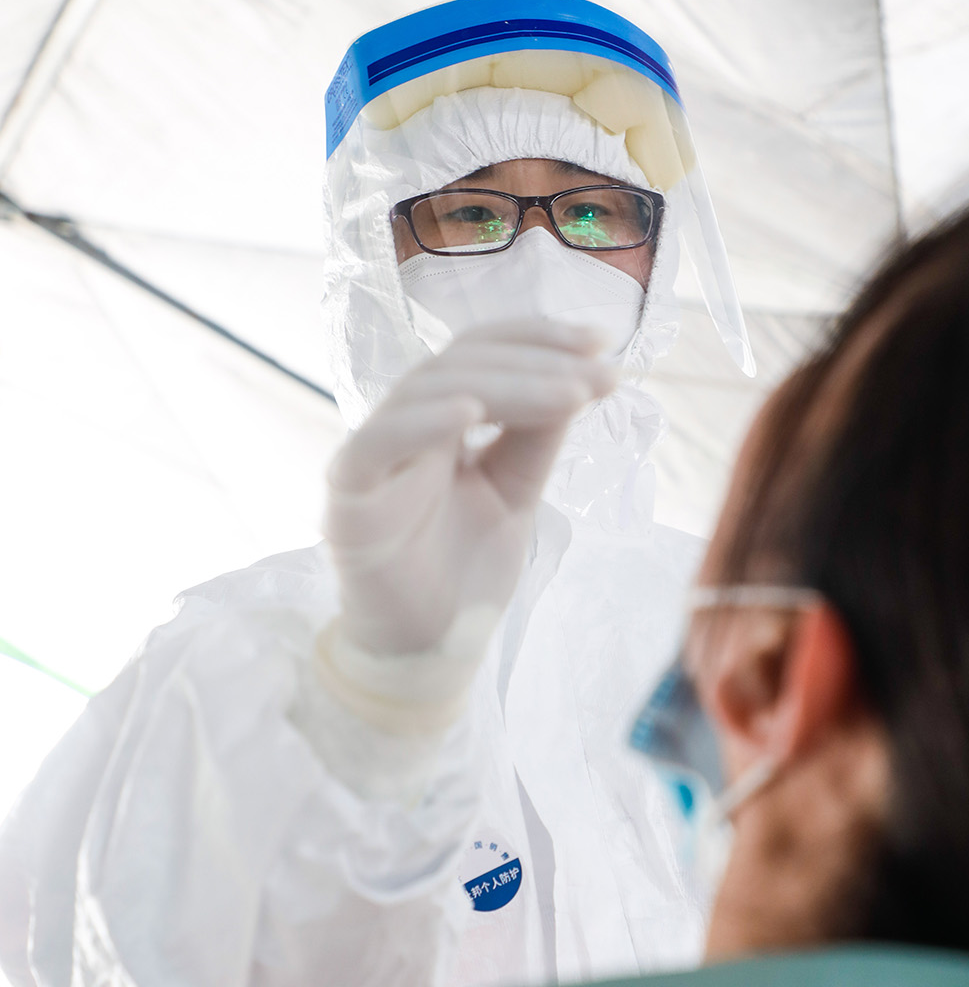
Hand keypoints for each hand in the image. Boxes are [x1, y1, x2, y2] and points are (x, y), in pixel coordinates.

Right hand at [323, 320, 616, 655]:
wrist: (429, 649)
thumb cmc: (465, 571)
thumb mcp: (516, 494)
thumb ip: (535, 439)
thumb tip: (579, 377)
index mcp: (440, 419)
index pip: (481, 352)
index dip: (537, 337)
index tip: (604, 341)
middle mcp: (404, 426)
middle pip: (461, 364)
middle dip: (537, 362)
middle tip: (599, 375)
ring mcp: (372, 456)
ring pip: (427, 391)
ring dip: (505, 385)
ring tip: (569, 394)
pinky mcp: (347, 497)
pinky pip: (375, 445)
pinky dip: (422, 422)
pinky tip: (471, 412)